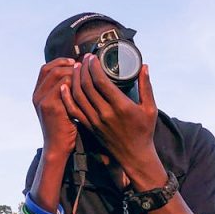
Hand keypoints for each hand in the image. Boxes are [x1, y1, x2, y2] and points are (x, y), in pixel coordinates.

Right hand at [32, 58, 79, 157]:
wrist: (58, 147)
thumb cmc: (64, 128)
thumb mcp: (60, 106)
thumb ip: (63, 92)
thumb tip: (77, 74)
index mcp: (38, 93)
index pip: (46, 68)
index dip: (60, 62)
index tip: (74, 62)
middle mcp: (37, 95)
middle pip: (52, 69)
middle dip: (69, 65)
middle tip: (83, 67)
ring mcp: (43, 100)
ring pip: (59, 75)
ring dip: (74, 73)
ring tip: (85, 75)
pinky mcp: (51, 106)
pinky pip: (64, 87)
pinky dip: (75, 84)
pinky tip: (86, 86)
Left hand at [66, 56, 163, 189]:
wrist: (134, 156)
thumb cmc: (144, 131)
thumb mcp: (150, 108)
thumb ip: (147, 87)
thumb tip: (144, 67)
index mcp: (121, 106)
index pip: (101, 82)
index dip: (94, 67)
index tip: (92, 57)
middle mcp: (105, 113)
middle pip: (87, 86)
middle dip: (83, 69)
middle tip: (84, 59)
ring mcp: (95, 121)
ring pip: (78, 96)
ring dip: (74, 80)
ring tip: (75, 68)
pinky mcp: (89, 127)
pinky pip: (73, 111)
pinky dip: (67, 98)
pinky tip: (65, 87)